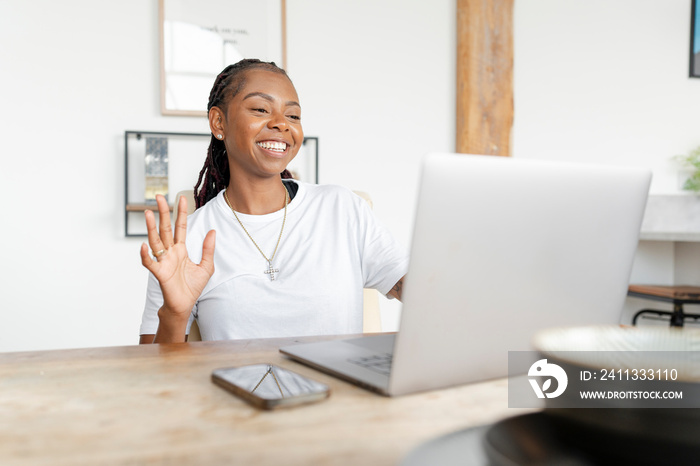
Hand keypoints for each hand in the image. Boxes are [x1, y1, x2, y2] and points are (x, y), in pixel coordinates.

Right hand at [140, 195, 215, 320]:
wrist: (185, 305)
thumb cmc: (192, 287)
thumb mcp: (206, 266)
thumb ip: (208, 249)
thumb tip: (212, 232)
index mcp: (180, 249)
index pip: (180, 226)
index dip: (181, 213)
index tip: (182, 198)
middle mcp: (170, 252)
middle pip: (165, 229)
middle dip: (163, 213)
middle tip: (159, 197)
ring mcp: (163, 261)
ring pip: (155, 241)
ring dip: (151, 227)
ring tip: (148, 213)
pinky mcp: (159, 273)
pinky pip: (150, 263)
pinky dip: (145, 255)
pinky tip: (143, 246)